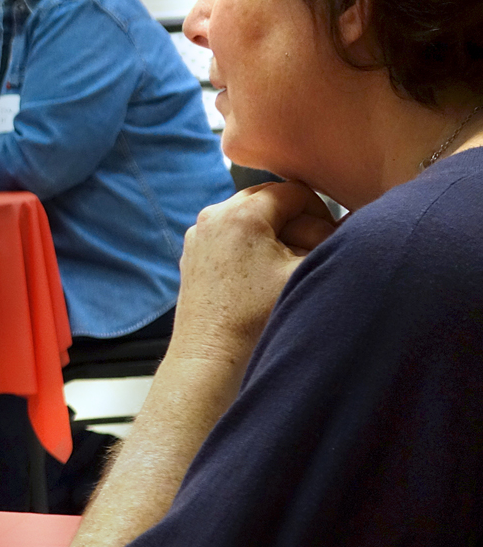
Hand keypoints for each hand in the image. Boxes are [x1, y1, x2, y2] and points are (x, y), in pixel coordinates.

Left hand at [171, 181, 335, 367]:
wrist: (211, 355)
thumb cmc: (257, 317)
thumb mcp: (305, 273)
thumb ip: (332, 241)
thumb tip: (352, 223)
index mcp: (241, 213)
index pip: (294, 192)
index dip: (320, 212)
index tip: (331, 237)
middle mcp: (213, 216)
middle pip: (269, 201)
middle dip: (297, 222)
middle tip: (313, 252)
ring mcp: (198, 235)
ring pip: (250, 219)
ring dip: (275, 235)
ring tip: (288, 268)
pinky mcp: (193, 254)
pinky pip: (230, 237)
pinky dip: (251, 247)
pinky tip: (264, 276)